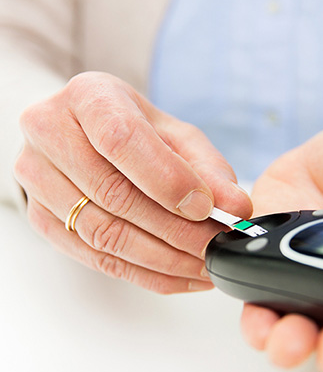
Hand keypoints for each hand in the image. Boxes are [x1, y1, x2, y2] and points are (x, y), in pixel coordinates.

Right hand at [14, 72, 251, 292]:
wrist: (87, 136)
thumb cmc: (137, 130)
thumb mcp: (177, 135)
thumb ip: (208, 168)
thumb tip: (236, 207)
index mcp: (89, 97)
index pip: (122, 140)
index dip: (167, 180)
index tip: (205, 208)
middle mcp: (51, 132)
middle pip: (113, 194)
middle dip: (175, 230)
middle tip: (215, 247)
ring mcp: (37, 178)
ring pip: (102, 233)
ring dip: (163, 259)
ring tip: (203, 266)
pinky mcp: (41, 218)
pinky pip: (95, 258)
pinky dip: (145, 274)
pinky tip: (180, 275)